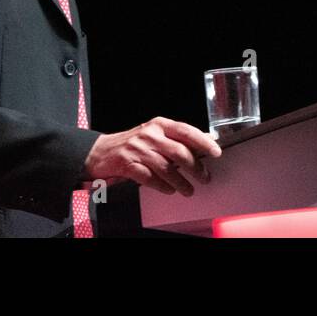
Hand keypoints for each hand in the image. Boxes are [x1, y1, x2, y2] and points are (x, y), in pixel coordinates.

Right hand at [83, 117, 221, 195]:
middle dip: (195, 167)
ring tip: (189, 190)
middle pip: (178, 151)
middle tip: (204, 177)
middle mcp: (149, 135)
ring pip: (166, 167)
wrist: (101, 152)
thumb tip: (204, 139)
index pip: (186, 131)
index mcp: (159, 125)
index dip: (203, 142)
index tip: (215, 151)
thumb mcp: (156, 134)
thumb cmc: (133, 143)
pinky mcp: (128, 165)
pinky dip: (163, 186)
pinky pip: (150, 178)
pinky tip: (170, 190)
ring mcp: (138, 150)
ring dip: (181, 182)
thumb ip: (177, 137)